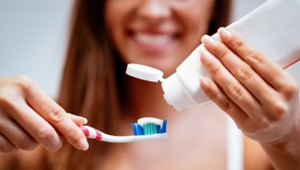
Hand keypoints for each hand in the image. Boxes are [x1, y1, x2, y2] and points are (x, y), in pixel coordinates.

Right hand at [0, 76, 88, 152]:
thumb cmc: (10, 94)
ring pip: (28, 145)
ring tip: (24, 128)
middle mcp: (9, 100)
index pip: (56, 115)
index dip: (72, 132)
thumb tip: (81, 123)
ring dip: (32, 143)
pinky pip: (11, 149)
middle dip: (55, 142)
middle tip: (56, 142)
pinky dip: (16, 145)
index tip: (84, 144)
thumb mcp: (32, 94)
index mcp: (26, 87)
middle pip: (44, 134)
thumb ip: (54, 110)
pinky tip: (10, 132)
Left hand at [199, 27, 299, 143]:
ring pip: (233, 88)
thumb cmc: (278, 101)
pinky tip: (202, 80)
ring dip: (215, 69)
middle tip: (208, 41)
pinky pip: (226, 105)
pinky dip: (213, 92)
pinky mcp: (246, 125)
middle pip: (243, 72)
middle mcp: (275, 101)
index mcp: (286, 85)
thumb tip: (231, 47)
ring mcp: (261, 116)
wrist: (283, 133)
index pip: (258, 60)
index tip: (223, 33)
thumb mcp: (280, 84)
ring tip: (203, 55)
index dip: (239, 45)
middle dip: (223, 53)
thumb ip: (262, 70)